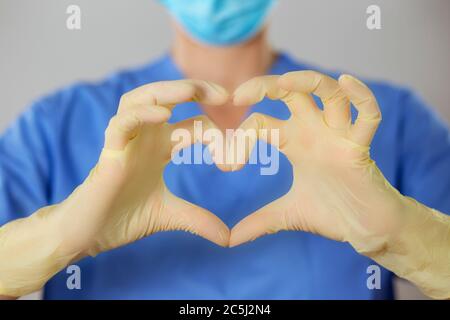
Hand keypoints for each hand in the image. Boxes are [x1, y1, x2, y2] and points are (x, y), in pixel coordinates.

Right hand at [59, 80, 230, 255]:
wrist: (90, 235)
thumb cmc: (124, 218)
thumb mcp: (171, 215)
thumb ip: (198, 220)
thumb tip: (228, 238)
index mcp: (160, 147)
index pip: (192, 123)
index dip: (215, 131)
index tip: (235, 153)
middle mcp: (145, 137)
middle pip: (167, 97)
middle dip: (194, 90)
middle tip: (223, 94)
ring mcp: (127, 141)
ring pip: (142, 99)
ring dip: (167, 91)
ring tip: (192, 91)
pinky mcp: (109, 152)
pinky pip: (122, 123)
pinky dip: (140, 115)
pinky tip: (162, 116)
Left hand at [229, 71, 404, 251]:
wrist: (364, 228)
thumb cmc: (331, 212)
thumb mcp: (286, 215)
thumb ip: (258, 223)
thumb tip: (228, 240)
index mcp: (295, 141)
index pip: (262, 123)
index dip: (241, 137)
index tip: (225, 164)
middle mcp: (315, 131)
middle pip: (292, 92)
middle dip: (265, 86)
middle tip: (238, 96)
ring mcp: (339, 136)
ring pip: (328, 94)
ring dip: (308, 81)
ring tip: (285, 81)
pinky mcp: (361, 148)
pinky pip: (367, 117)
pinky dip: (361, 98)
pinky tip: (347, 82)